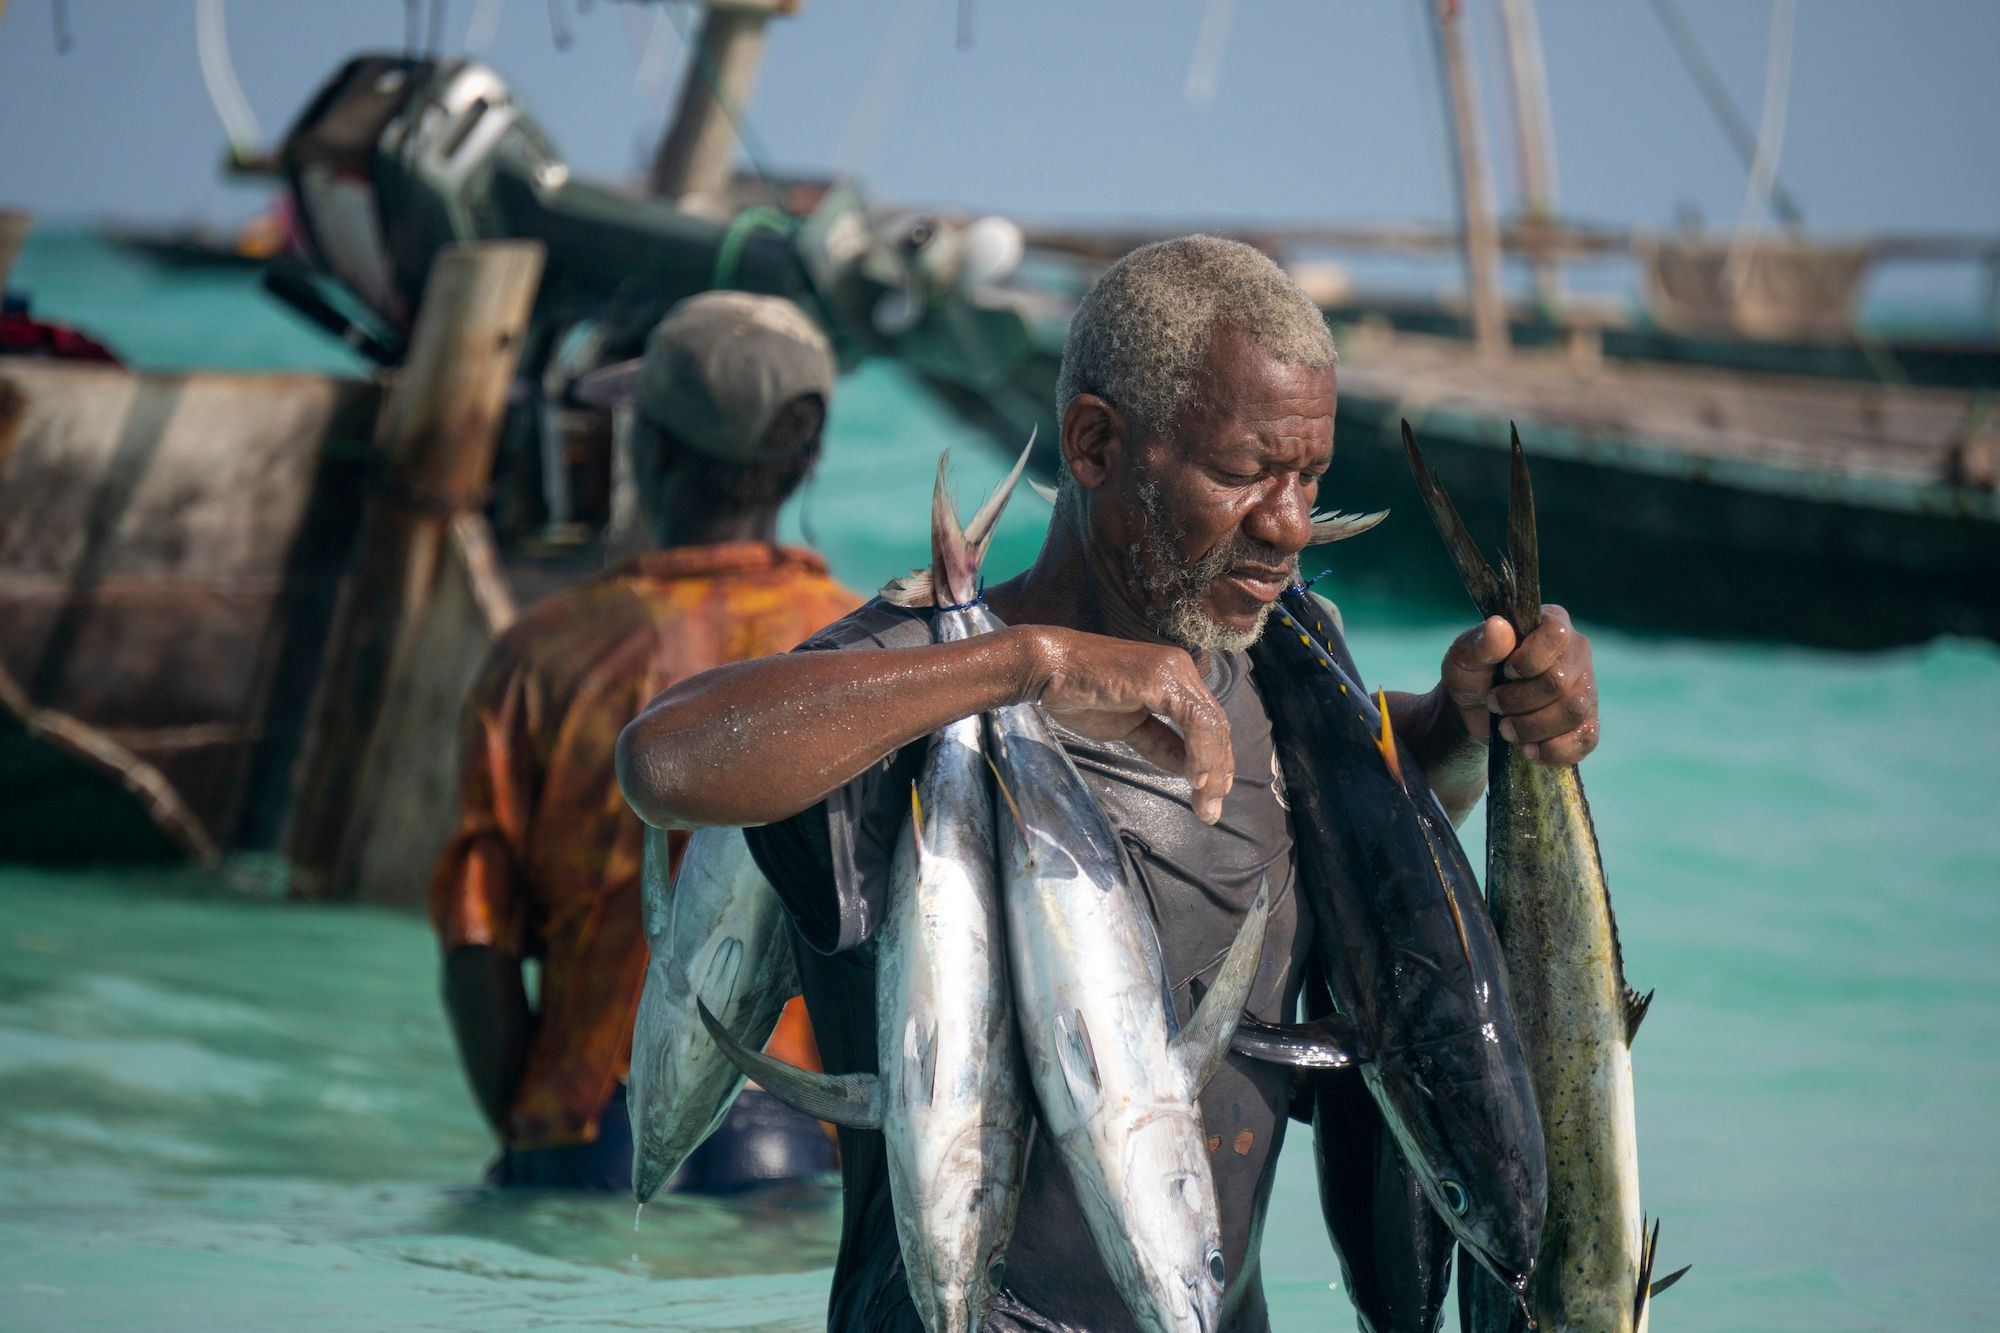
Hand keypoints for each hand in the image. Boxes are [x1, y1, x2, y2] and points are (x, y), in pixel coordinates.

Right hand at [1020, 626, 1233, 823]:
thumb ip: (1160, 743)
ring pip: (1210, 724)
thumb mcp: (1128, 727)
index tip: (1211, 794)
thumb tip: (1187, 768)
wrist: (1048, 669)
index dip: (1214, 760)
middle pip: (1214, 724)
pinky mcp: (1162, 679)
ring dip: (1212, 768)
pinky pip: (1194, 720)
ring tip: (1205, 802)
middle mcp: (1181, 671)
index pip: (1206, 722)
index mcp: (1175, 680)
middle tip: (1212, 809)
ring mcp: (1173, 672)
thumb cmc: (1079, 694)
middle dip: (1218, 770)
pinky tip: (1195, 778)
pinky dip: (1200, 752)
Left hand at [1439, 605, 1597, 765]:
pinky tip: (1528, 750)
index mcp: (1551, 624)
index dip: (1526, 661)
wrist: (1478, 714)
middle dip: (1519, 701)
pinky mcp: (1587, 723)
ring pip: (1574, 712)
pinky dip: (1552, 751)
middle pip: (1560, 682)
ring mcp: (1587, 689)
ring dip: (1532, 727)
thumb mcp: (1463, 659)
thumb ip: (1479, 644)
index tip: (1505, 672)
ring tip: (1506, 729)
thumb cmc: (1473, 676)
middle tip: (1494, 704)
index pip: (1555, 635)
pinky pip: (1585, 740)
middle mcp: (1576, 653)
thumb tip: (1499, 626)